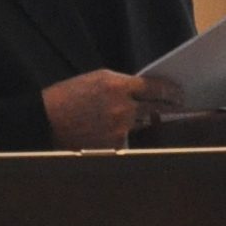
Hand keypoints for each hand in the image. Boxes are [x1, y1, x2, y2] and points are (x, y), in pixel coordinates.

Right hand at [42, 68, 184, 147]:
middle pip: (155, 107)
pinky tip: (110, 131)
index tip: (179, 93)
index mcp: (117, 85)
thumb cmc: (67, 97)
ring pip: (141, 124)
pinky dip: (123, 135)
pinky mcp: (114, 145)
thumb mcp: (95, 79)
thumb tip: (143, 90)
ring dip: (141, 120)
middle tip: (176, 105)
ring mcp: (119, 128)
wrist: (46, 121)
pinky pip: (127, 138)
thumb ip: (121, 84)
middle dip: (168, 106)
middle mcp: (122, 107)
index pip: (155, 87)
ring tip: (134, 117)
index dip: (170, 90)